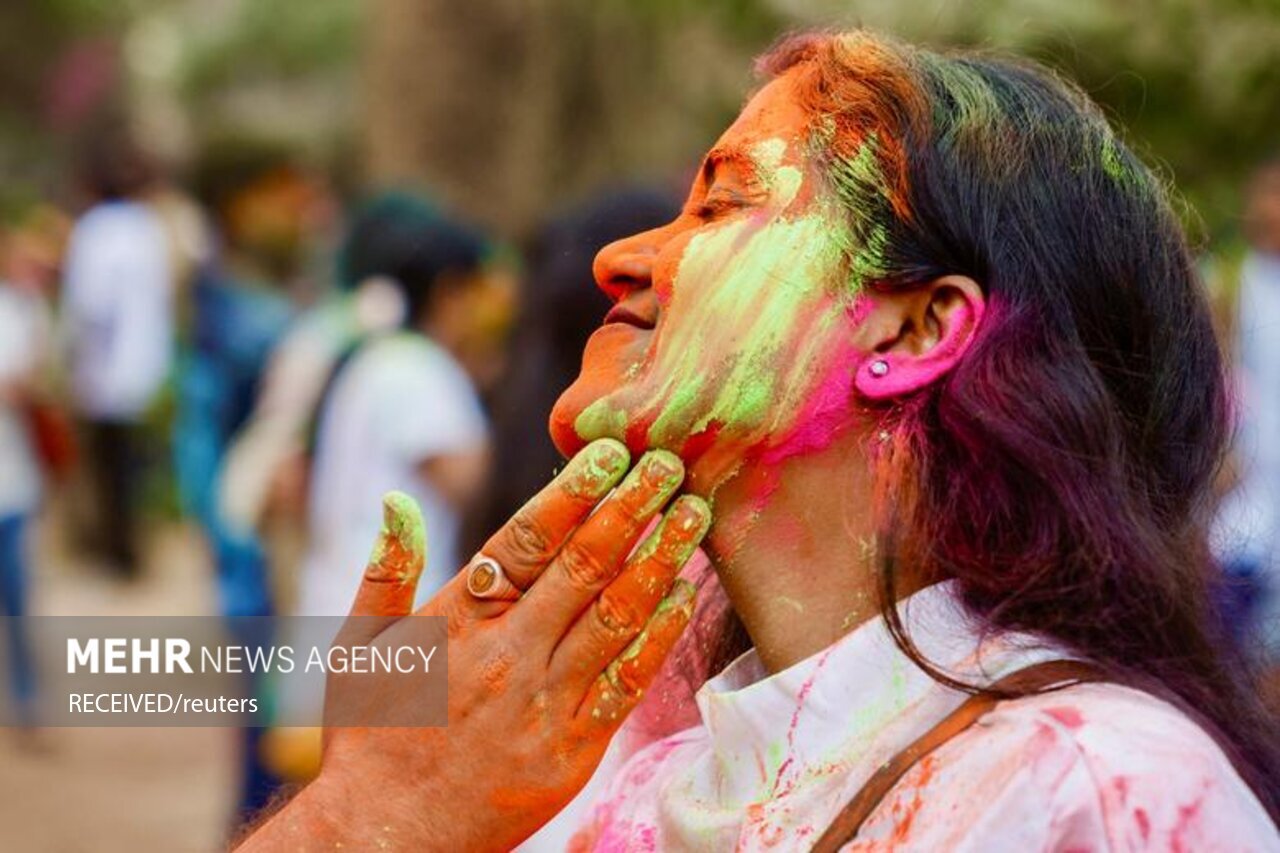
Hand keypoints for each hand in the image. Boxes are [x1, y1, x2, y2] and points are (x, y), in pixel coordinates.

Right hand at [240, 439, 710, 850]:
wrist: (389, 834)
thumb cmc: (372, 735)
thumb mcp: (357, 648)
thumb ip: (385, 571)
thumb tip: (399, 500)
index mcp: (456, 621)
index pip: (523, 541)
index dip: (572, 493)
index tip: (610, 452)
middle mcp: (506, 655)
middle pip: (581, 567)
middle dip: (630, 508)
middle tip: (667, 463)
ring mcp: (544, 702)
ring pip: (614, 617)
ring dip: (659, 559)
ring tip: (693, 514)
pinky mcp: (574, 747)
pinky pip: (627, 682)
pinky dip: (657, 635)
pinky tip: (682, 596)